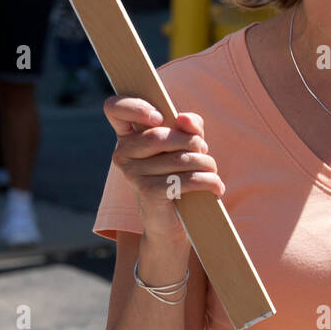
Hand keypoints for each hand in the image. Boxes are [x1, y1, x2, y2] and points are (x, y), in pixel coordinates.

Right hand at [103, 96, 221, 242]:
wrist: (171, 223)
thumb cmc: (177, 175)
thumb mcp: (184, 144)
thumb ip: (188, 125)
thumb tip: (184, 120)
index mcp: (127, 136)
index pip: (115, 108)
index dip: (136, 107)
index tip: (160, 117)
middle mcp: (123, 154)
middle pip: (161, 135)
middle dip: (192, 142)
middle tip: (203, 152)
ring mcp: (133, 174)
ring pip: (180, 158)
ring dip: (206, 163)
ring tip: (211, 171)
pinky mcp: (149, 193)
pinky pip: (187, 179)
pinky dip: (208, 181)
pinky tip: (215, 187)